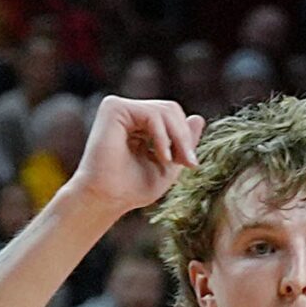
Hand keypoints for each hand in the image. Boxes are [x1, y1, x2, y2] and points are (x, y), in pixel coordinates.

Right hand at [56, 97, 204, 217]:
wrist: (107, 198)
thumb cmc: (133, 187)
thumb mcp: (170, 163)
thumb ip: (183, 141)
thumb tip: (198, 117)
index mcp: (138, 123)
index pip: (173, 116)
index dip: (186, 138)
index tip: (191, 164)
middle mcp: (128, 112)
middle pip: (172, 109)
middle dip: (184, 137)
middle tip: (188, 163)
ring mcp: (119, 108)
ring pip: (166, 110)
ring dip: (178, 138)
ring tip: (172, 162)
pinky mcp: (113, 108)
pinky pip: (152, 114)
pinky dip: (163, 137)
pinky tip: (162, 157)